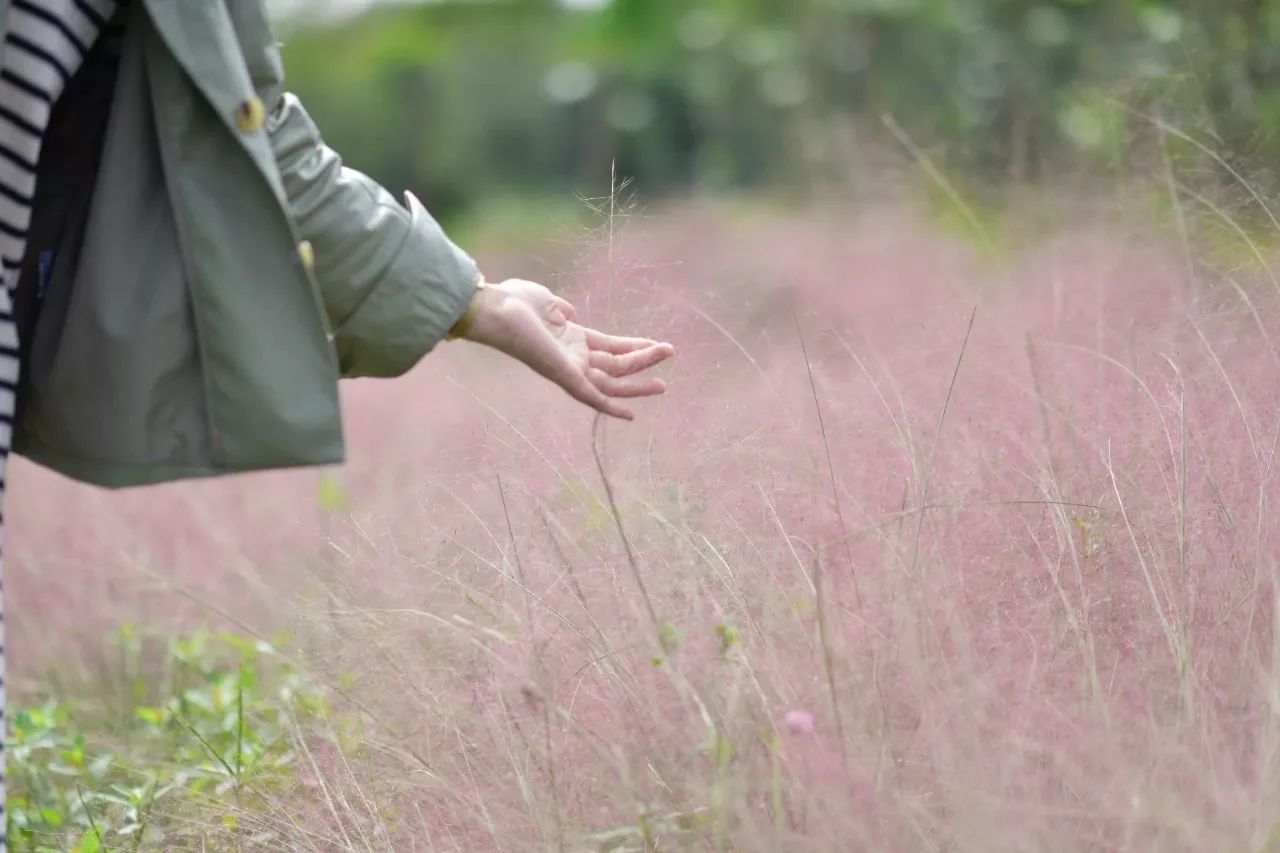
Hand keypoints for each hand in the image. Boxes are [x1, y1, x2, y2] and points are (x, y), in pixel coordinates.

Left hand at [458, 278, 673, 419]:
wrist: (494, 311)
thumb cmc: (512, 302)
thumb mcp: (544, 299)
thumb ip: (559, 307)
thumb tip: (570, 313)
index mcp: (570, 338)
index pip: (608, 346)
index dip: (632, 345)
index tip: (653, 344)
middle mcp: (572, 356)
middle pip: (615, 364)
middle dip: (643, 361)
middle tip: (670, 353)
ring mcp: (569, 368)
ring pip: (611, 379)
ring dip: (638, 381)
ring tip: (664, 384)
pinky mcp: (565, 377)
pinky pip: (592, 397)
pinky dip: (611, 407)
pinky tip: (632, 415)